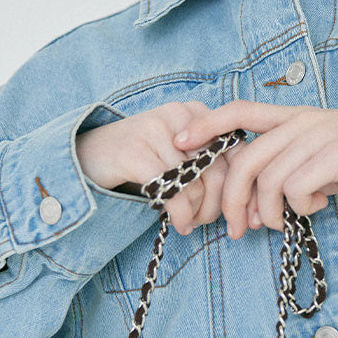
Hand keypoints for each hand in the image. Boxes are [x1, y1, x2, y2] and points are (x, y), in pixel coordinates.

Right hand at [75, 101, 244, 236]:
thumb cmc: (144, 160)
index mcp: (198, 112)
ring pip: (197, 183)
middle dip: (221, 206)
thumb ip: (213, 166)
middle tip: (211, 225)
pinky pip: (172, 189)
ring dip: (199, 213)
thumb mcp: (182, 156)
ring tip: (190, 223)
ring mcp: (155, 129)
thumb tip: (249, 202)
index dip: (244, 189)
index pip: (237, 153)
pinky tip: (179, 224)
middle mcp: (180, 114)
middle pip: (220, 170)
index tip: (245, 218)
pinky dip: (180, 214)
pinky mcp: (134, 150)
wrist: (88, 155)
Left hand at [171, 101, 337, 238]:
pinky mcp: (334, 156)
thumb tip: (271, 203)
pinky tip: (318, 207)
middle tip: (236, 230)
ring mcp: (317, 137)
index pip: (239, 112)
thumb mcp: (328, 154)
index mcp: (295, 118)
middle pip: (244, 159)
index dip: (206, 126)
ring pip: (267, 179)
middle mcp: (301, 122)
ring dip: (267, 211)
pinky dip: (299, 207)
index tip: (179, 145)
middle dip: (232, 200)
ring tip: (281, 222)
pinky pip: (296, 188)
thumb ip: (298, 167)